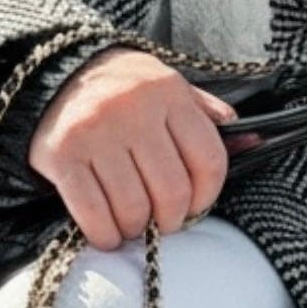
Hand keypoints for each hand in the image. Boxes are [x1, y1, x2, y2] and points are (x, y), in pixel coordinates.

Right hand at [29, 49, 236, 248]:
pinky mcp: (62, 156)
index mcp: (168, 93)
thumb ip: (204, 113)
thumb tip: (253, 140)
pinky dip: (104, 234)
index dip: (208, 196)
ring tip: (133, 224)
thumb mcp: (167, 85)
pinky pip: (91, 212)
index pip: (209, 160)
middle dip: (171, 219)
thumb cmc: (121, 88)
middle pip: (172, 191)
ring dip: (136, 228)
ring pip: (132, 207)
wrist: (53, 72)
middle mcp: (133, 112)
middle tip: (163, 222)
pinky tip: (107, 233)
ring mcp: (95, 134)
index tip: (197, 206)